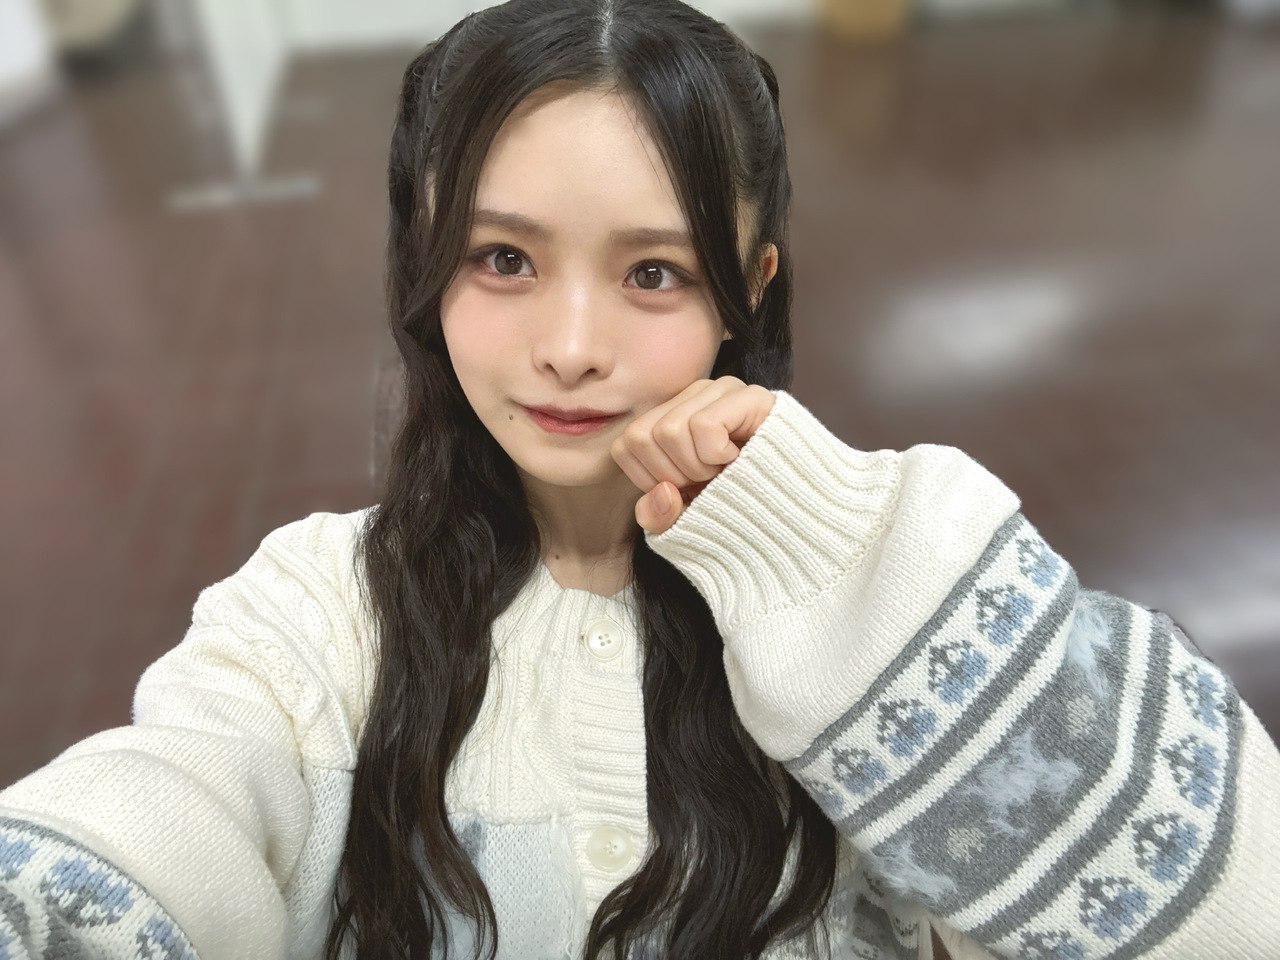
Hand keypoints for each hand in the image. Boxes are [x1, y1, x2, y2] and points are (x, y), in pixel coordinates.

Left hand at [611, 377, 775, 535]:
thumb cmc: (738, 507)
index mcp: (671, 416)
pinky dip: (718, 456)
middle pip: (641, 436)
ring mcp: (721, 390)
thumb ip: (659, 515)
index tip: (687, 489)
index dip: (650, 479)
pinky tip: (739, 459)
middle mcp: (692, 396)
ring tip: (726, 471)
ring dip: (699, 468)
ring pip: (669, 431)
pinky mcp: (749, 396)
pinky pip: (704, 427)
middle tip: (710, 481)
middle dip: (673, 474)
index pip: (627, 444)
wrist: (798, 511)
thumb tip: (663, 493)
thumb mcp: (687, 518)